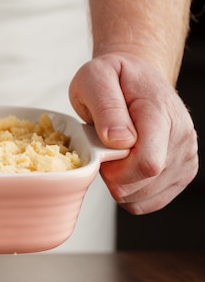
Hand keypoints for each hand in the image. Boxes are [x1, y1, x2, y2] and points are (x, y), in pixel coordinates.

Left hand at [69, 52, 197, 214]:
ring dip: (119, 184)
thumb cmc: (114, 79)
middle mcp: (181, 138)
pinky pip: (146, 203)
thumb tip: (118, 140)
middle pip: (142, 184)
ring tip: (115, 155)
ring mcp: (185, 158)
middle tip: (104, 149)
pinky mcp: (181, 173)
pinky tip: (124, 169)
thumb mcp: (95, 78)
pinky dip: (128, 193)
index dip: (116, 169)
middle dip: (112, 176)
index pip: (148, 163)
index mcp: (161, 114)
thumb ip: (105, 107)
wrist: (138, 80)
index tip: (101, 151)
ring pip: (142, 198)